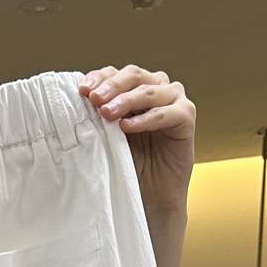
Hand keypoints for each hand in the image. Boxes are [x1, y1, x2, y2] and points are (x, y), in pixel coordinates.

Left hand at [79, 65, 195, 220]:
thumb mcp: (109, 134)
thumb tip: (80, 97)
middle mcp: (156, 87)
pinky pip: (165, 113)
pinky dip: (145, 119)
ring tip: (107, 113)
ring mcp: (173, 99)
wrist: (151, 193)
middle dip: (112, 86)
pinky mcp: (186, 116)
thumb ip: (101, 114)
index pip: (116, 73)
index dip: (99, 78)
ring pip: (148, 91)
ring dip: (126, 100)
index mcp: (135, 87)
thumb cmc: (129, 163)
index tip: (82, 90)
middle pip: (133, 76)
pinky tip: (127, 126)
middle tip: (95, 99)